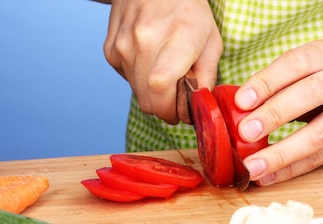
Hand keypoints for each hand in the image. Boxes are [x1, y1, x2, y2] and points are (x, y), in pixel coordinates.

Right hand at [103, 0, 221, 123]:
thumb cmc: (188, 11)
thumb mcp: (211, 40)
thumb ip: (208, 76)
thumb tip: (199, 105)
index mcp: (175, 38)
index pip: (161, 87)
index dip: (170, 109)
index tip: (181, 112)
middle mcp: (143, 41)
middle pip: (148, 100)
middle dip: (164, 108)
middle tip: (176, 98)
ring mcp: (123, 45)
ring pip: (137, 93)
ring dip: (152, 93)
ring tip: (165, 72)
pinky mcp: (111, 49)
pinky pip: (127, 80)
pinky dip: (140, 79)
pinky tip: (150, 61)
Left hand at [235, 40, 322, 185]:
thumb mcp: (321, 67)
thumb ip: (287, 83)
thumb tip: (239, 110)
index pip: (295, 64)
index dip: (267, 81)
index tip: (242, 100)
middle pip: (308, 96)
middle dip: (273, 114)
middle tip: (244, 131)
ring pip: (317, 134)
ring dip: (282, 152)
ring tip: (254, 165)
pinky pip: (320, 158)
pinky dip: (292, 169)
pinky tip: (269, 176)